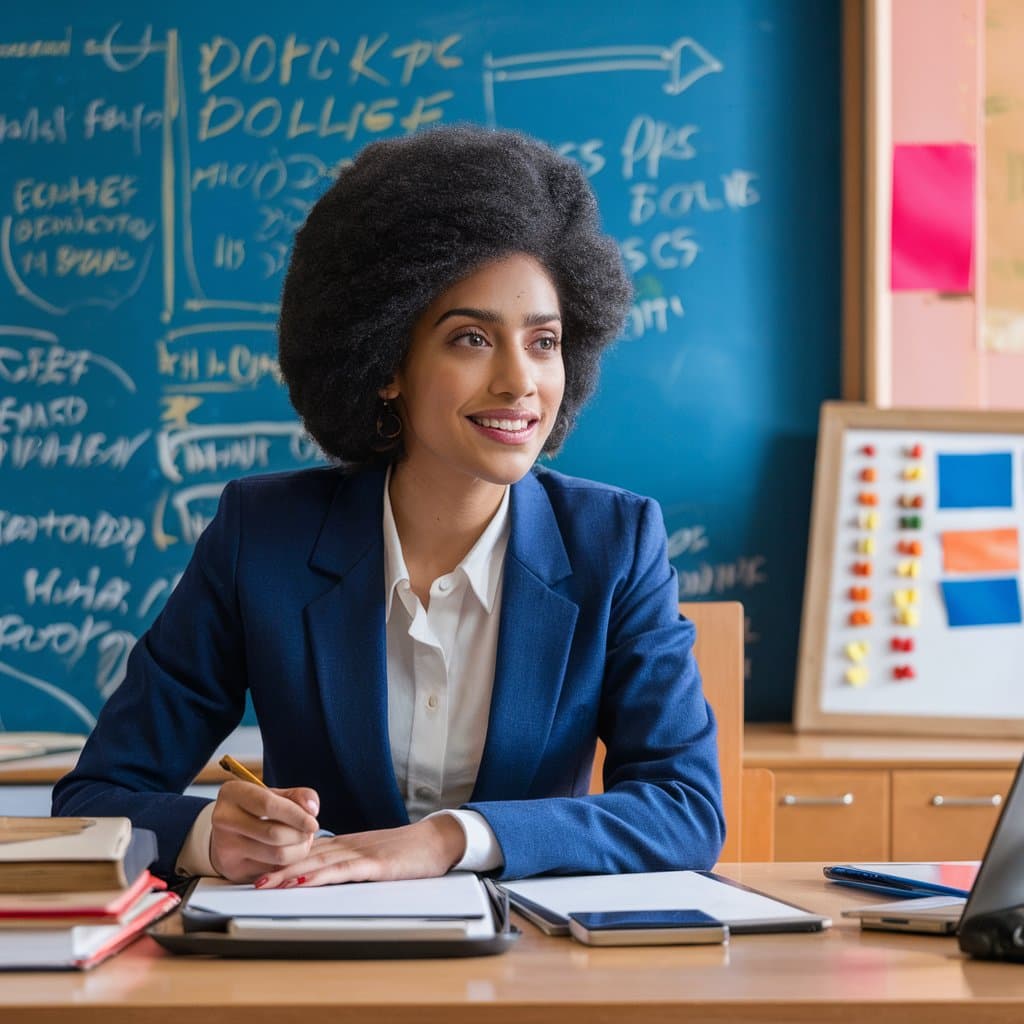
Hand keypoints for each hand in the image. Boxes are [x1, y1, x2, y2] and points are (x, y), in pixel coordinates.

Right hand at [209, 780, 320, 882]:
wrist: (227, 832)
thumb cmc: (255, 810)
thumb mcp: (273, 795)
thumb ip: (297, 796)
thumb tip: (313, 809)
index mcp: (233, 793)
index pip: (269, 805)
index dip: (296, 815)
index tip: (313, 823)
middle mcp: (223, 820)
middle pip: (275, 834)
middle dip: (300, 836)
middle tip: (308, 833)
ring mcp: (226, 848)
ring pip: (276, 856)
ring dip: (298, 851)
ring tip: (300, 842)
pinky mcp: (233, 870)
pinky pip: (273, 872)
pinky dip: (287, 864)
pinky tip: (285, 853)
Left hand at [254, 815, 466, 888]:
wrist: (438, 840)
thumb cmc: (410, 851)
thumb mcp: (376, 856)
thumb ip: (353, 863)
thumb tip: (331, 873)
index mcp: (349, 844)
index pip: (310, 852)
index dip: (284, 860)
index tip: (261, 871)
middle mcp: (350, 846)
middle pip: (308, 857)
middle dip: (278, 868)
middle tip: (252, 882)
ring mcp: (362, 854)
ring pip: (319, 863)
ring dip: (290, 874)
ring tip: (267, 884)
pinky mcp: (375, 866)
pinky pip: (342, 871)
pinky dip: (320, 876)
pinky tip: (303, 881)